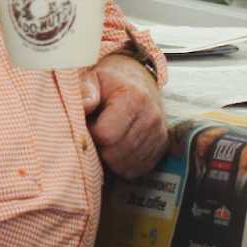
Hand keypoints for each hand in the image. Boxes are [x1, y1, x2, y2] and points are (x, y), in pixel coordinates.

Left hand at [82, 54, 166, 177]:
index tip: (87, 124)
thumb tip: (84, 106)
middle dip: (100, 148)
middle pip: (116, 153)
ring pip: (127, 164)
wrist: (138, 80)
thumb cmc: (110, 81)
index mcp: (134, 98)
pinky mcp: (162, 146)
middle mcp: (151, 118)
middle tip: (94, 135)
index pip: (106, 135)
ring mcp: (159, 133)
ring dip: (111, 159)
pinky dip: (124, 164)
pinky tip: (117, 149)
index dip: (90, 133)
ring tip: (106, 141)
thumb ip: (85, 90)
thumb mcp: (93, 77)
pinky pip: (139, 168)